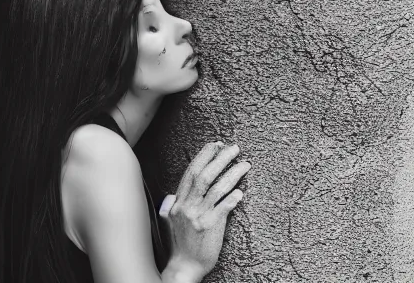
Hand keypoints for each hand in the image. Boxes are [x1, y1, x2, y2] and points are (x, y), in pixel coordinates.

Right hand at [159, 141, 250, 281]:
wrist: (183, 267)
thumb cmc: (178, 244)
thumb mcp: (169, 221)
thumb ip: (170, 205)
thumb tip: (172, 195)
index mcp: (179, 201)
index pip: (192, 172)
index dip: (204, 156)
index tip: (216, 145)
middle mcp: (188, 206)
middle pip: (204, 175)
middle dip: (220, 158)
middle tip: (233, 148)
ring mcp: (199, 216)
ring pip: (216, 188)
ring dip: (232, 174)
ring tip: (245, 164)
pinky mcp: (211, 227)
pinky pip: (223, 209)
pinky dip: (231, 198)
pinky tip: (241, 191)